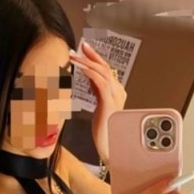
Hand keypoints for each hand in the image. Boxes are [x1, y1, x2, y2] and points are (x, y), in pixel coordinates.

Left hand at [70, 42, 126, 163]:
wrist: (109, 146)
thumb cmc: (104, 130)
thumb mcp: (99, 105)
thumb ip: (96, 91)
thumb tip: (89, 76)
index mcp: (116, 92)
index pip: (106, 70)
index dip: (95, 58)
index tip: (84, 50)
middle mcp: (118, 91)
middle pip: (105, 67)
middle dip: (92, 55)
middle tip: (80, 46)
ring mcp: (115, 96)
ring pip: (102, 72)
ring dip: (87, 62)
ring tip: (75, 57)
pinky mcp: (109, 103)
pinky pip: (100, 83)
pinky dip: (90, 73)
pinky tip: (81, 69)